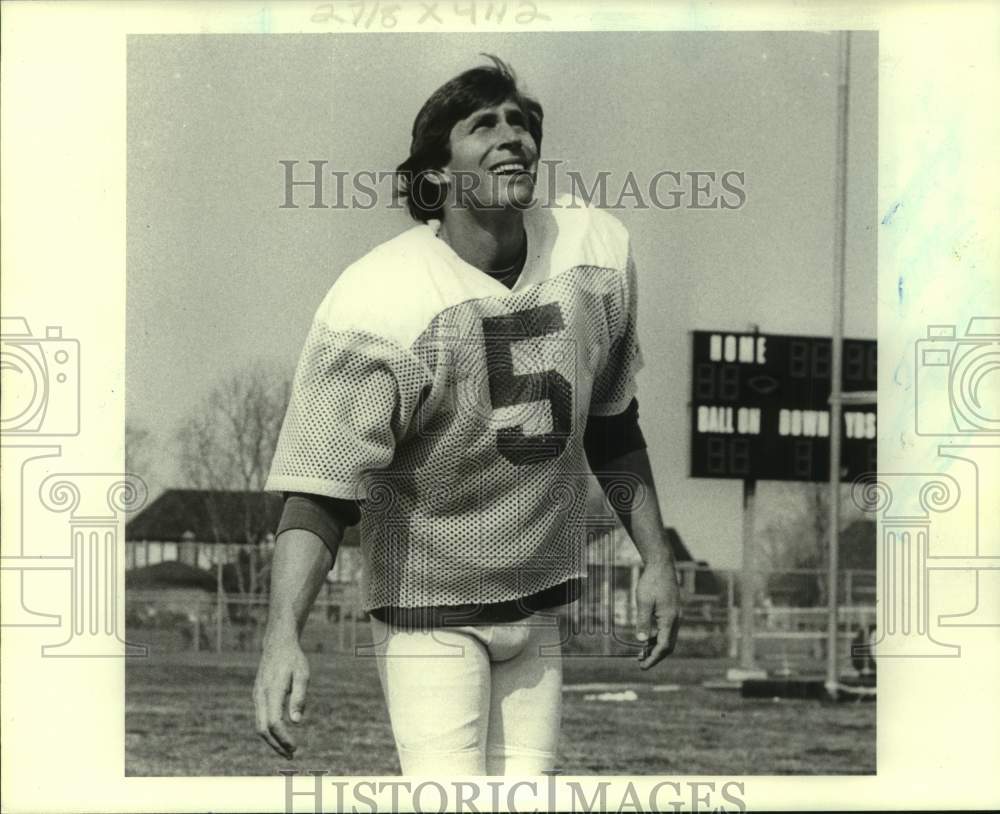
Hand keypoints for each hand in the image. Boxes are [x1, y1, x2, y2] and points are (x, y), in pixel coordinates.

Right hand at [253, 630, 310, 758]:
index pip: (274, 722)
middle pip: (263, 729)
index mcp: (272, 690)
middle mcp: (260, 695)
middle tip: (291, 755)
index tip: (295, 747)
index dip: (283, 738)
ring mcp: (256, 696)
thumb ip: (299, 697)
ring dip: (272, 741)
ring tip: (288, 750)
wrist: (277, 644)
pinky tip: (281, 736)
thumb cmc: (293, 658)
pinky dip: (269, 731)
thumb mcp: (302, 674)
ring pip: (259, 725)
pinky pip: (260, 718)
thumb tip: (296, 722)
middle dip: (276, 745)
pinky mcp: (257, 696)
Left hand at [634, 560, 680, 669]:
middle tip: (641, 662)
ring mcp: (675, 615)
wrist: (661, 565)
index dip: (653, 658)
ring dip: (656, 646)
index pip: (664, 646)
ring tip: (642, 652)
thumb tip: (642, 641)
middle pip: (668, 645)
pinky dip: (658, 637)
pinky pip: (667, 629)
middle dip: (656, 656)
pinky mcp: (672, 610)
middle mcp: (676, 619)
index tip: (643, 666)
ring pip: (668, 638)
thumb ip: (643, 622)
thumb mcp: (643, 602)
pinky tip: (648, 637)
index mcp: (669, 619)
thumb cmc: (651, 582)